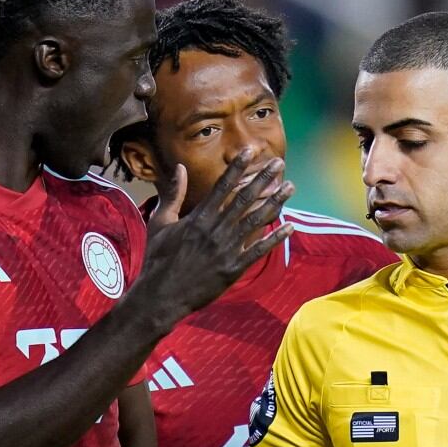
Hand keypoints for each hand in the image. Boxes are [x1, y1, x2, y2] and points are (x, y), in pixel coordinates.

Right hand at [138, 153, 294, 316]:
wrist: (160, 295)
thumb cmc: (157, 258)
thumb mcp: (160, 222)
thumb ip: (173, 194)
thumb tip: (179, 167)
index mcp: (198, 218)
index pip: (222, 186)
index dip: (238, 167)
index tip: (250, 151)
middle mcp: (215, 230)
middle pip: (244, 199)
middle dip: (263, 179)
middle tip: (279, 163)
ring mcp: (226, 249)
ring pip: (255, 221)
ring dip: (274, 203)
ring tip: (289, 187)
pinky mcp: (233, 268)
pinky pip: (258, 251)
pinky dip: (274, 239)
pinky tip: (289, 227)